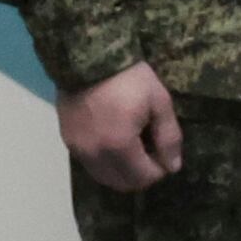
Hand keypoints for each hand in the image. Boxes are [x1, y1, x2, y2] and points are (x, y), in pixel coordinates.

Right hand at [59, 62, 182, 191]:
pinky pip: (89, 164)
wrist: (89, 56)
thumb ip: (168, 137)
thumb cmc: (129, 78)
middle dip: (140, 175)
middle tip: (150, 153)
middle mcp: (95, 154)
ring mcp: (78, 148)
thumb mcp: (158, 101)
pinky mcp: (67, 140)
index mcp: (119, 146)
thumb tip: (173, 167)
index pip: (143, 177)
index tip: (164, 153)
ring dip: (121, 171)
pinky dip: (104, 162)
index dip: (159, 170)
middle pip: (121, 183)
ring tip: (132, 148)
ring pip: (103, 177)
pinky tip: (113, 142)